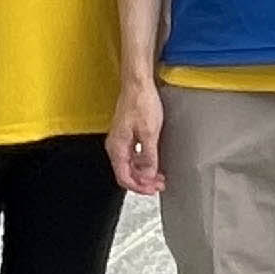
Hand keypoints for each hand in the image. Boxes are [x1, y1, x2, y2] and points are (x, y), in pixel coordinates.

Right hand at [108, 75, 167, 196]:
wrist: (138, 84)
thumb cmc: (141, 102)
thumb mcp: (150, 133)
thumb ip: (148, 157)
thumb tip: (147, 175)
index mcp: (117, 147)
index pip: (124, 177)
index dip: (139, 187)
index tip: (153, 189)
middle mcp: (115, 145)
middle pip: (126, 173)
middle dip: (142, 182)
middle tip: (158, 185)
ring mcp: (120, 140)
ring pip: (130, 165)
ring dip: (144, 173)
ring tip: (159, 176)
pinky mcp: (126, 134)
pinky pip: (132, 155)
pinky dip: (142, 162)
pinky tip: (153, 163)